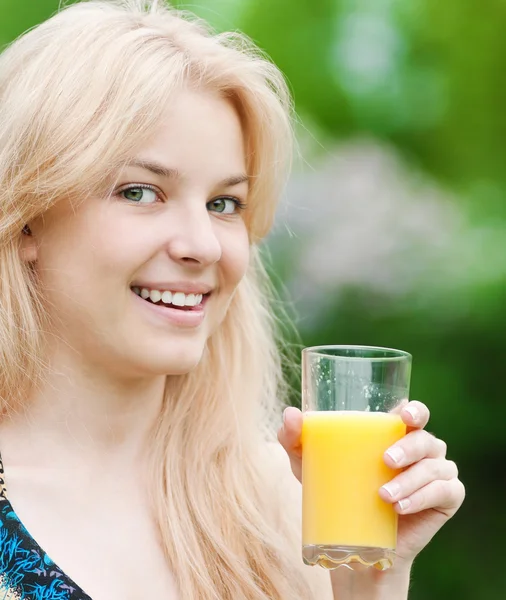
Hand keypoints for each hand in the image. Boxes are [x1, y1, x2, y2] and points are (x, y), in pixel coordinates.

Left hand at [277, 401, 464, 568]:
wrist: (354, 547)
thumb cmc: (335, 492)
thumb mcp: (309, 464)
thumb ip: (295, 438)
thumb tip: (290, 414)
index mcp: (395, 433)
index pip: (414, 413)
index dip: (415, 410)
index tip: (403, 416)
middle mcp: (422, 449)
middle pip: (426, 438)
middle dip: (410, 446)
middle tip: (386, 460)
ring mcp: (438, 473)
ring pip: (436, 466)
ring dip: (412, 480)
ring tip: (384, 496)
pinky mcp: (446, 500)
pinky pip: (446, 492)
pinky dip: (425, 497)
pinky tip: (402, 508)